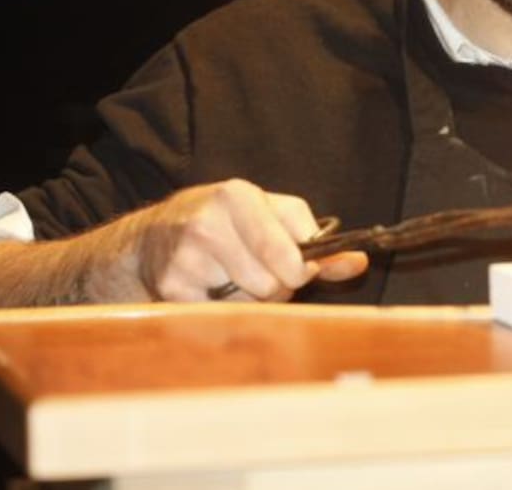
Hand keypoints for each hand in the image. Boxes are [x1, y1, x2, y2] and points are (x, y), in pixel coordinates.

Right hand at [131, 179, 367, 301]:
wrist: (153, 238)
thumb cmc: (227, 223)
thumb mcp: (270, 216)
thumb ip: (314, 240)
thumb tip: (359, 262)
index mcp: (238, 196)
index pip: (289, 249)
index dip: (303, 267)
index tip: (302, 268)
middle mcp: (209, 223)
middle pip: (273, 282)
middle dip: (278, 286)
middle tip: (263, 272)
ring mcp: (186, 258)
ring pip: (250, 301)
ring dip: (253, 300)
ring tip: (236, 279)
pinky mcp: (172, 289)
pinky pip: (223, 316)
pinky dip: (226, 311)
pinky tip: (212, 290)